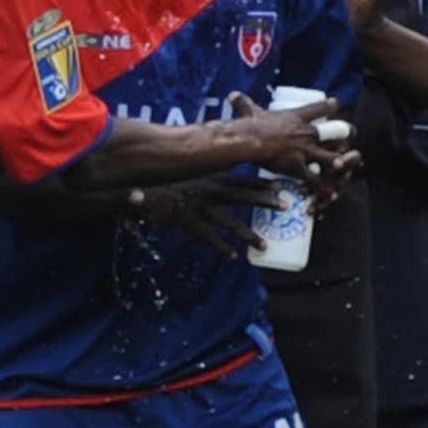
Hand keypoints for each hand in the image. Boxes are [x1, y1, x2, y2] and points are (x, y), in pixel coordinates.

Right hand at [129, 173, 282, 258]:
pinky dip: (222, 246)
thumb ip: (202, 173)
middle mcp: (209, 189)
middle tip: (287, 206)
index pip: (242, 176)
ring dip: (249, 234)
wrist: (140, 186)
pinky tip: (233, 255)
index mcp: (210, 175)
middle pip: (244, 194)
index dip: (262, 180)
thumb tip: (220, 174)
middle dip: (266, 200)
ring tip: (265, 246)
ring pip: (231, 221)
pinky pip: (210, 237)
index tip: (280, 185)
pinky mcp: (188, 222)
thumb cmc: (163, 179)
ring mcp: (200, 206)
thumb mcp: (186, 171)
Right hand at [226, 92, 360, 200]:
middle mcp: (306, 133)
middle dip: (345, 134)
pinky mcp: (298, 167)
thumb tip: (232, 94)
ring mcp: (304, 151)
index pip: (319, 107)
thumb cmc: (249, 124)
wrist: (249, 140)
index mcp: (297, 117)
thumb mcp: (249, 110)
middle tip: (351, 136)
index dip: (330, 105)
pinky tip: (331, 194)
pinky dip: (323, 188)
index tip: (338, 104)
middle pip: (335, 132)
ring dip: (339, 162)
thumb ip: (244, 102)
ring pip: (331, 157)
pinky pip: (315, 180)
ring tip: (347, 165)